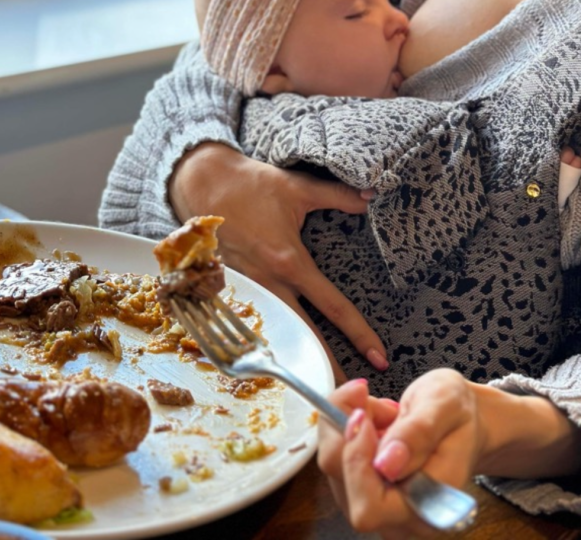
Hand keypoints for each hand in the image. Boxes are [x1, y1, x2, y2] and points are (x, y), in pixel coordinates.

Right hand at [169, 143, 388, 377]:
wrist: (201, 183)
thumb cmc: (252, 183)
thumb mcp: (298, 187)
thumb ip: (338, 196)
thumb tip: (373, 197)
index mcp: (289, 261)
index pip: (332, 305)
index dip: (358, 332)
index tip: (379, 355)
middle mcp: (268, 283)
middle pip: (303, 335)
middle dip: (326, 366)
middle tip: (348, 397)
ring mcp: (248, 289)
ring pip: (277, 334)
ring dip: (295, 360)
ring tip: (316, 387)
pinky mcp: (232, 288)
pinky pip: (253, 323)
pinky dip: (266, 344)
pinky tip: (274, 363)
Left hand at [318, 371, 580, 537]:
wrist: (472, 418)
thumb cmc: (464, 410)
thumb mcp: (447, 402)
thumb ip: (419, 430)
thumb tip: (387, 461)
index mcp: (428, 505)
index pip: (370, 506)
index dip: (357, 462)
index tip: (363, 411)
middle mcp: (401, 517)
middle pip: (346, 494)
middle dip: (344, 442)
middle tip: (362, 396)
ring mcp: (382, 504)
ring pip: (335, 476)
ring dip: (344, 432)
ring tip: (373, 401)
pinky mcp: (367, 486)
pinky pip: (338, 462)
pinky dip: (343, 431)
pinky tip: (366, 410)